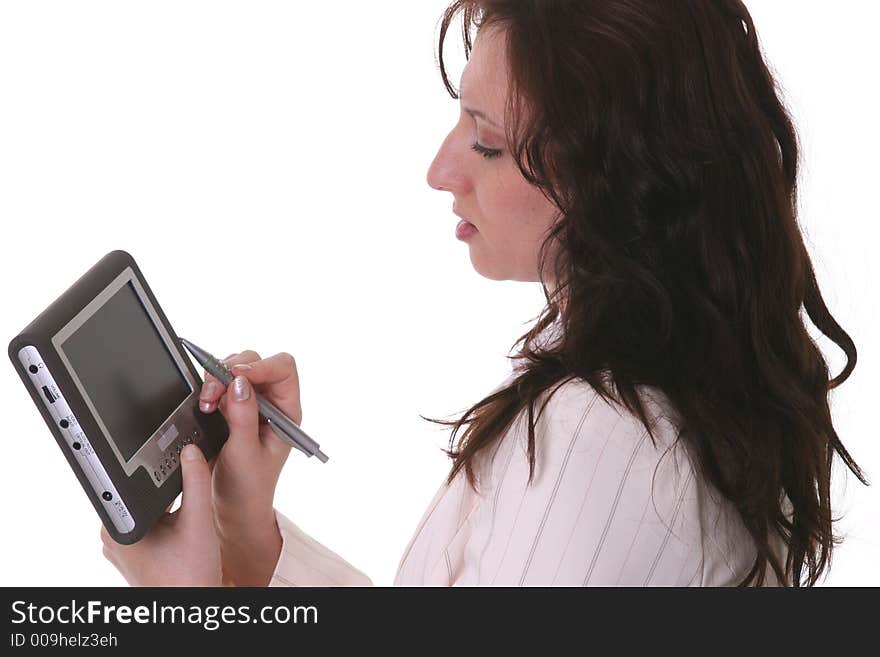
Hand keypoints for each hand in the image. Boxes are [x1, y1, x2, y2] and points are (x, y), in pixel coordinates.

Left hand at [100, 444, 220, 585]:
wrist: (191, 609)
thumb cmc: (189, 579)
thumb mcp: (197, 522)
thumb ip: (195, 483)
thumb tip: (191, 452)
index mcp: (118, 528)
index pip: (132, 481)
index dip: (152, 461)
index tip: (170, 447)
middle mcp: (114, 537)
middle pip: (143, 493)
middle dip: (168, 483)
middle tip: (188, 474)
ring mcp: (124, 546)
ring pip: (150, 507)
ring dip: (171, 500)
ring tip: (186, 512)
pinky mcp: (136, 552)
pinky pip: (152, 522)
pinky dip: (170, 516)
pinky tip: (185, 523)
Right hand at [198, 350, 300, 584]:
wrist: (233, 507)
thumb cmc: (248, 487)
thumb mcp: (245, 453)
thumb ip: (244, 417)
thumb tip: (239, 383)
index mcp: (286, 411)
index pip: (283, 369)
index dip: (261, 366)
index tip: (236, 376)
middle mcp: (270, 402)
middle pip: (255, 362)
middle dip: (230, 372)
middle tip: (213, 394)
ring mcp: (249, 402)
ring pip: (234, 369)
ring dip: (216, 380)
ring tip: (207, 404)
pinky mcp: (229, 406)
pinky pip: (219, 382)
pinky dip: (208, 388)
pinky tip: (204, 406)